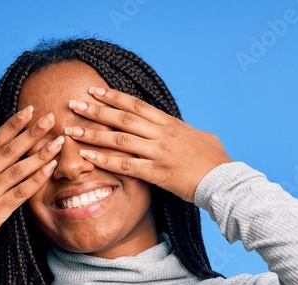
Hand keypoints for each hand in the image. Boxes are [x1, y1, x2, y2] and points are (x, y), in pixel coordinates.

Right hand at [0, 106, 63, 251]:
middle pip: (10, 149)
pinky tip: (49, 169)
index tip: (28, 110)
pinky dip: (36, 179)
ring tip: (58, 142)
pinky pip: (20, 192)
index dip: (13, 124)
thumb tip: (0, 159)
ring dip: (40, 154)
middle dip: (31, 132)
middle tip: (50, 118)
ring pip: (18, 168)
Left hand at [62, 86, 231, 202]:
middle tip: (73, 104)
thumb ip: (180, 131)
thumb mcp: (198, 137)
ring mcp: (158, 153)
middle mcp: (161, 134)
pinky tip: (88, 157)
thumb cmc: (214, 161)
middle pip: (123, 117)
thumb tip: (173, 128)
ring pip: (119, 139)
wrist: (224, 180)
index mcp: (170, 124)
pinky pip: (126, 165)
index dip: (113, 97)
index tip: (94, 90)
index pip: (136, 105)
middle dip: (96, 110)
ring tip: (72, 130)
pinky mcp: (157, 173)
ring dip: (93, 134)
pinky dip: (105, 161)